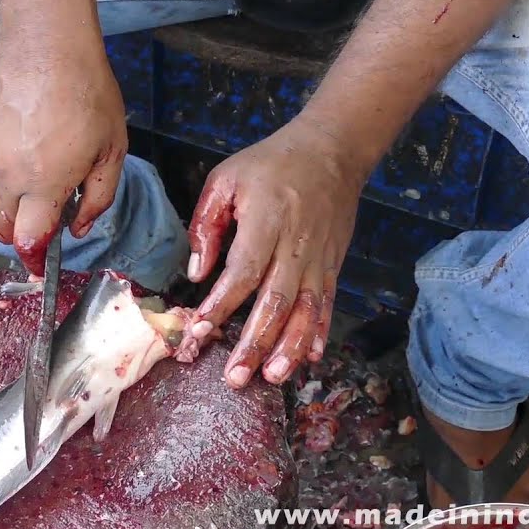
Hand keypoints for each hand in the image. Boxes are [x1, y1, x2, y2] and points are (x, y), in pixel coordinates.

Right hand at [0, 0, 125, 276]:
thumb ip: (97, 198)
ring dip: (23, 194)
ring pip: (2, 193)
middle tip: (46, 223)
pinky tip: (37, 140)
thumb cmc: (86, 91)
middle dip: (22, 236)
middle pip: (3, 227)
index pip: (27, 239)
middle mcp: (8, 173)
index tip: (40, 266)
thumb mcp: (112, 150)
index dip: (35, 257)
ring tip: (53, 159)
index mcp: (43, 182)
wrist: (46, 44)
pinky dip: (15, 166)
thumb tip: (79, 227)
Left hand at [183, 117, 367, 387]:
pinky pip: (326, 305)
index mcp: (267, 221)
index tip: (199, 330)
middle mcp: (296, 245)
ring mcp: (318, 259)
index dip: (221, 304)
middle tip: (235, 377)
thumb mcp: (226, 179)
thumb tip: (196, 274)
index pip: (242, 272)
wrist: (332, 151)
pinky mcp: (332, 266)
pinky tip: (308, 360)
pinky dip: (318, 334)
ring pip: (305, 311)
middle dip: (255, 343)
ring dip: (289, 348)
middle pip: (276, 302)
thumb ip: (206, 225)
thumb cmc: (271, 165)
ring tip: (272, 378)